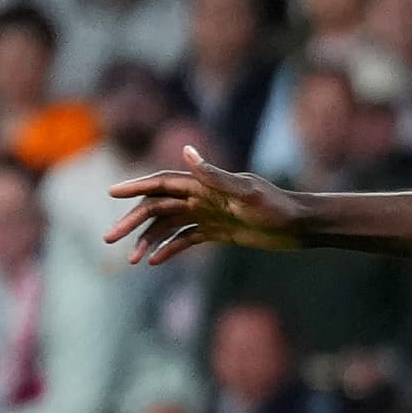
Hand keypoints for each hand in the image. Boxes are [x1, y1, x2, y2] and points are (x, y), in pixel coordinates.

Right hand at [106, 149, 308, 264]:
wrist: (302, 225)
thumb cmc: (277, 207)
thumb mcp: (247, 193)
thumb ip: (215, 176)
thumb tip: (186, 151)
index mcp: (204, 185)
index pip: (162, 183)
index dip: (135, 187)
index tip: (111, 193)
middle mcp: (202, 197)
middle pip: (157, 207)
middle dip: (132, 222)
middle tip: (110, 239)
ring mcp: (208, 214)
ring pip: (168, 226)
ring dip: (147, 240)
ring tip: (132, 260)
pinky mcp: (218, 231)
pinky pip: (186, 239)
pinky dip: (169, 248)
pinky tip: (154, 261)